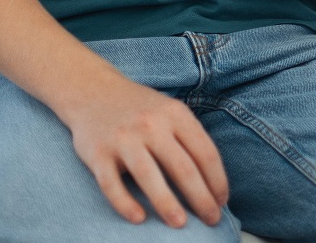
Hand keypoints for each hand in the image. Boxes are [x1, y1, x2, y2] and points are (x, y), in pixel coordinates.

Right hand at [55, 71, 227, 228]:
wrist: (93, 91)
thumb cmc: (141, 109)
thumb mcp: (171, 112)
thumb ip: (190, 139)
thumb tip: (213, 182)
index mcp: (176, 115)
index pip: (205, 153)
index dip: (217, 181)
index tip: (222, 202)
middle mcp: (152, 125)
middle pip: (182, 168)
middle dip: (201, 198)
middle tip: (211, 220)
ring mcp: (124, 138)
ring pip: (148, 176)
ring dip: (167, 204)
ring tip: (180, 225)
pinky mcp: (97, 153)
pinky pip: (111, 183)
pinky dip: (125, 203)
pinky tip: (139, 219)